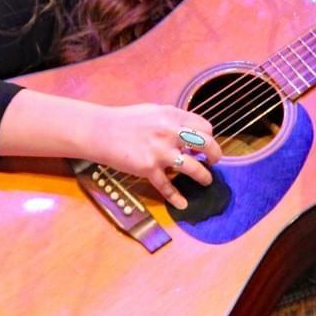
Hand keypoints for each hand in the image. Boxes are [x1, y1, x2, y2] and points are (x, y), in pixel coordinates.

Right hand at [84, 104, 222, 209]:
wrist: (101, 131)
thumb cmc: (126, 120)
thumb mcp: (154, 112)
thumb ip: (173, 121)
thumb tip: (190, 132)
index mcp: (173, 115)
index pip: (204, 127)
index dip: (209, 137)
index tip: (206, 145)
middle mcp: (170, 132)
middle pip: (206, 144)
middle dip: (215, 155)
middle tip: (214, 161)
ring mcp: (160, 152)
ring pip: (193, 168)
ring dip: (204, 177)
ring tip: (206, 180)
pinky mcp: (149, 168)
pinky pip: (167, 186)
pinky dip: (176, 197)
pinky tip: (182, 204)